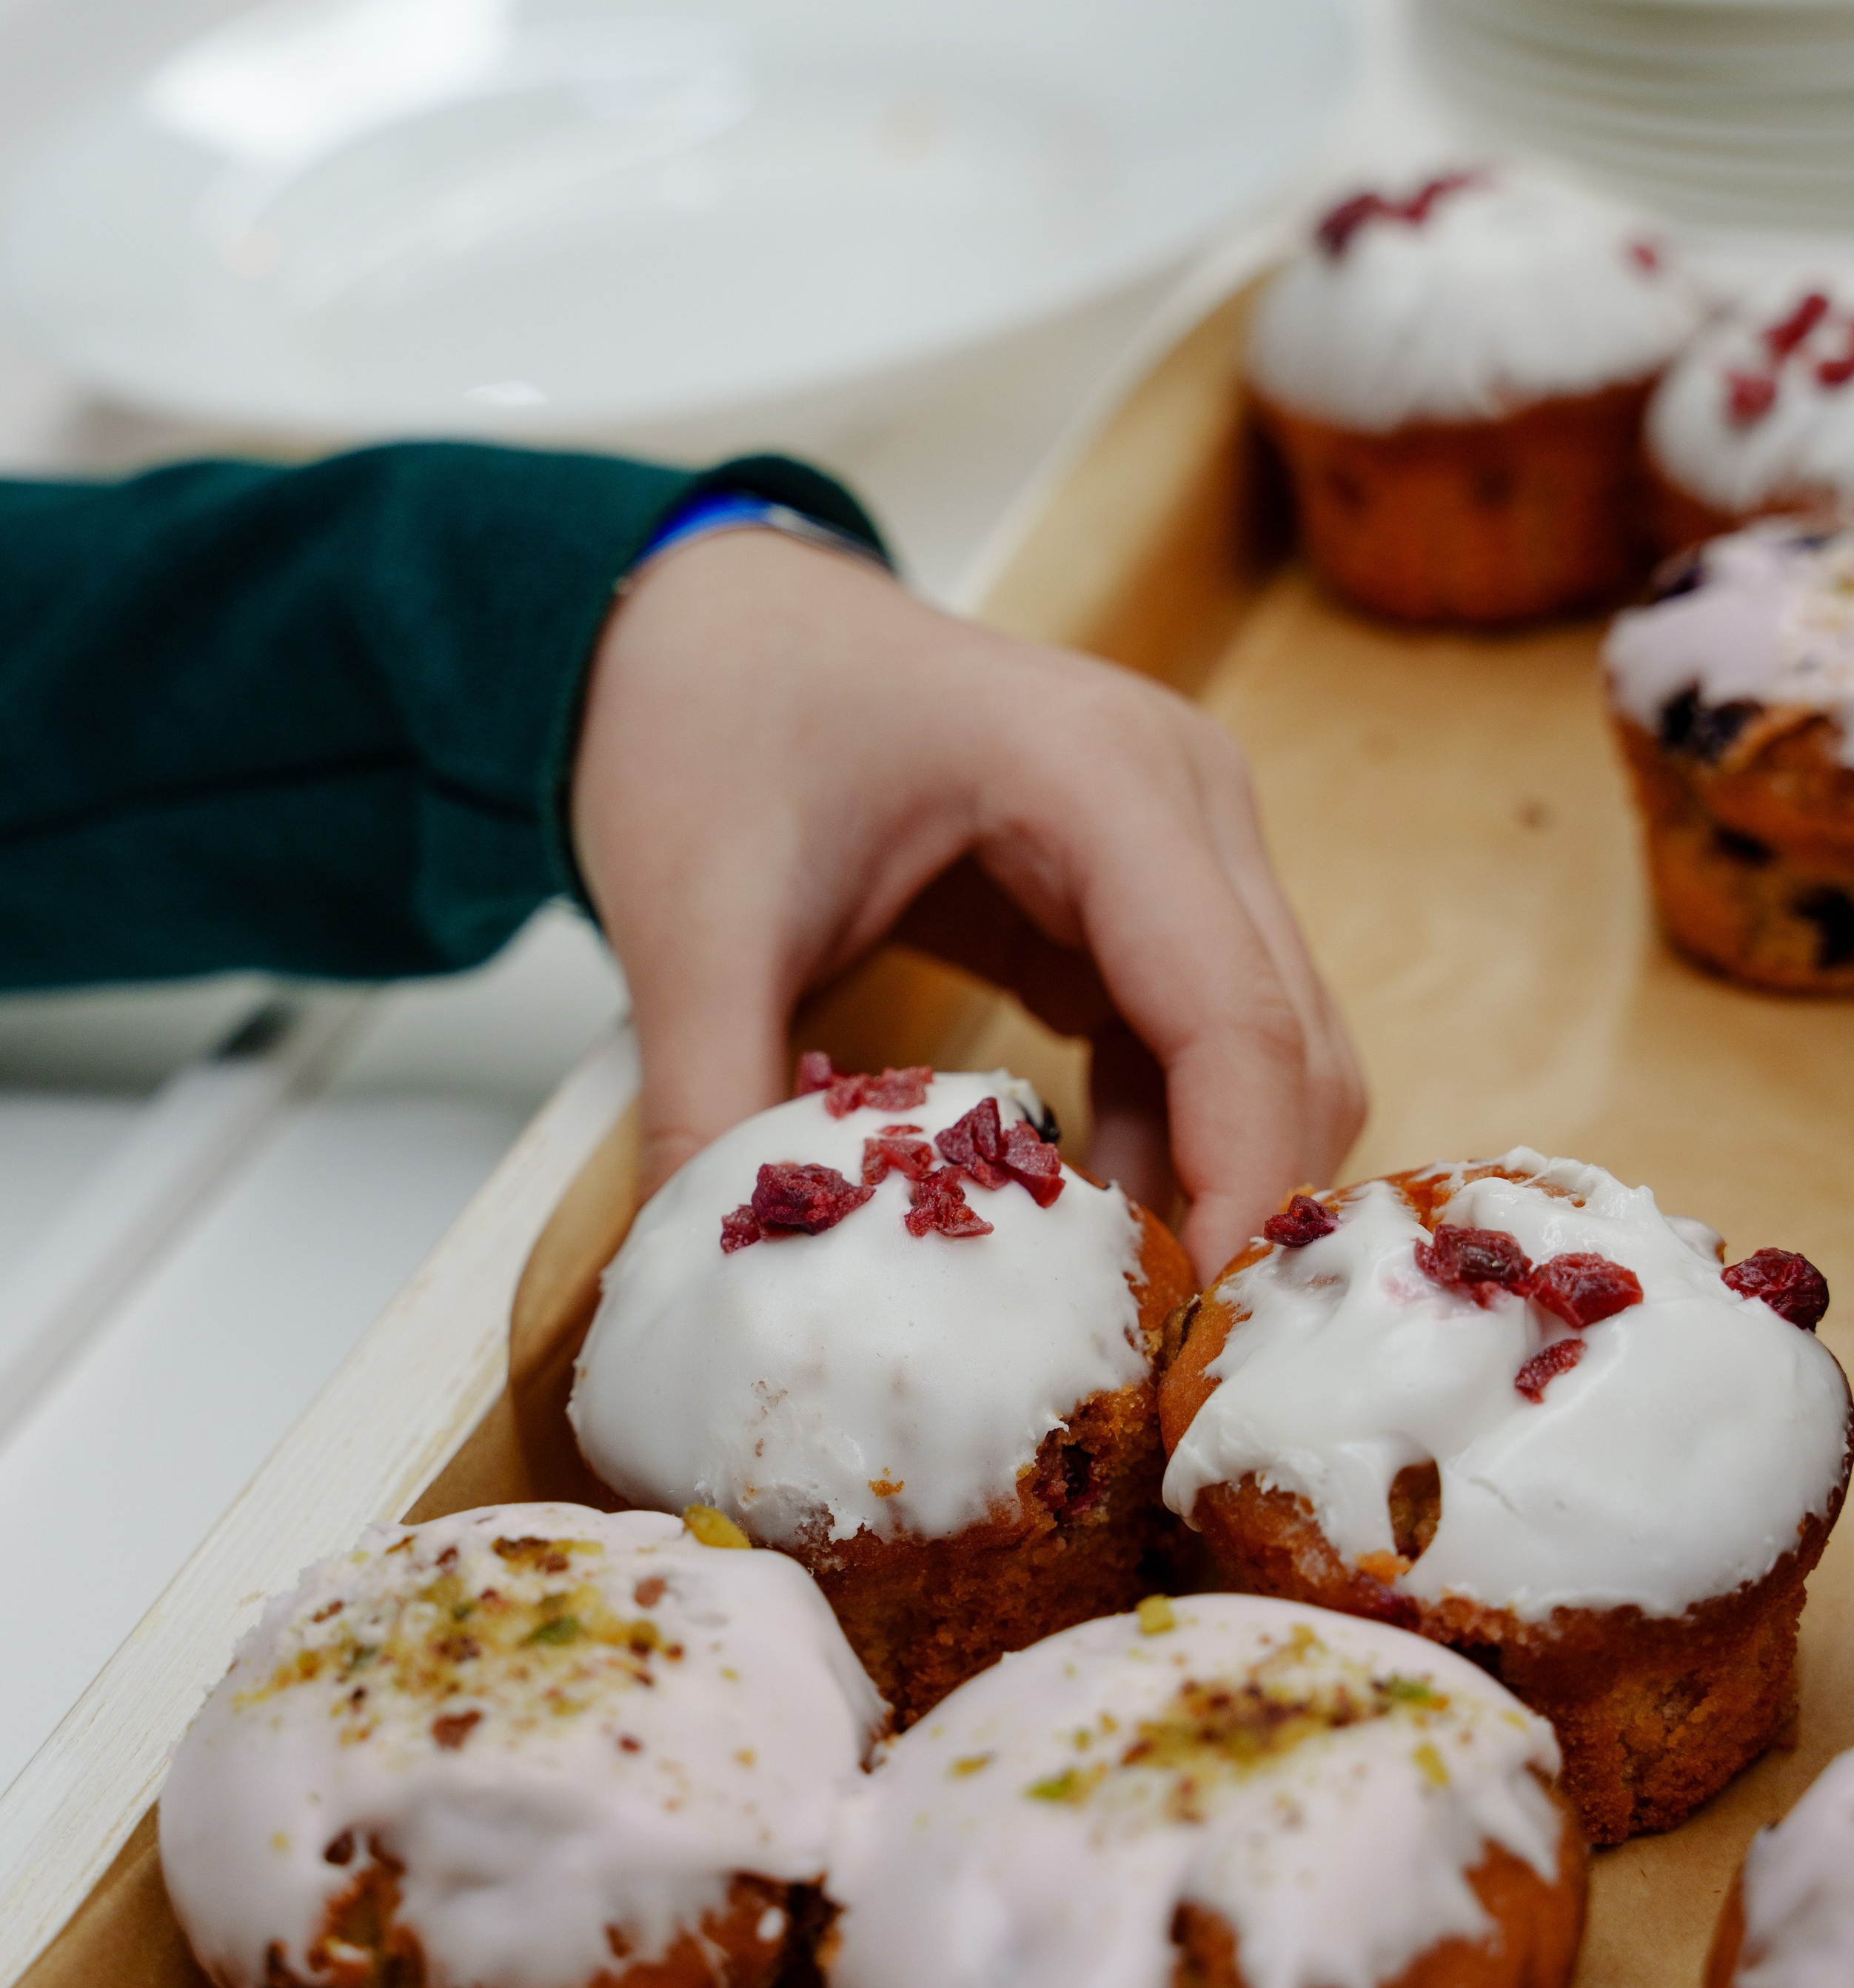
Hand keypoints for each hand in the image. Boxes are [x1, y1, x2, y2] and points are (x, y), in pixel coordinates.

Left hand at [573, 530, 1362, 1281]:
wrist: (704, 616)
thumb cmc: (711, 713)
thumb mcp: (694, 916)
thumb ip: (712, 1100)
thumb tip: (712, 1287)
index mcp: (1105, 778)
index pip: (1234, 1018)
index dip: (1237, 1192)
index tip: (1190, 1351)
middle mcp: (1188, 799)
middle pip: (1293, 1049)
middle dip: (1241, 1213)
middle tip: (1147, 1370)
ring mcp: (1187, 840)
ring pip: (1275, 1055)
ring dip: (1212, 1183)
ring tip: (1105, 1319)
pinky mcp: (1151, 891)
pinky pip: (1207, 1042)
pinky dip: (1168, 1141)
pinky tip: (1075, 1225)